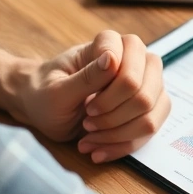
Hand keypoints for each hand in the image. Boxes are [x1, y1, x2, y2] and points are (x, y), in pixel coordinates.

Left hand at [16, 31, 170, 162]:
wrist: (42, 108)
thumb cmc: (45, 93)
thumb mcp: (57, 90)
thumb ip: (86, 76)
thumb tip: (113, 57)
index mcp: (112, 44)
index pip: (130, 72)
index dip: (110, 97)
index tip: (86, 107)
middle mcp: (136, 58)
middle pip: (145, 95)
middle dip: (114, 119)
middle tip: (87, 124)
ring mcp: (146, 82)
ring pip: (150, 115)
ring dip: (118, 135)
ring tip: (90, 138)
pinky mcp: (149, 105)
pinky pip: (150, 129)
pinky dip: (123, 145)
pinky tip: (99, 149)